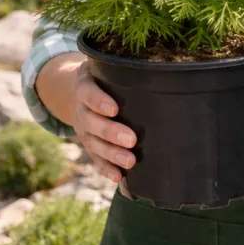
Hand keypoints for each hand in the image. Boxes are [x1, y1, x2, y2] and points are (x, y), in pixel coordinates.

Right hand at [70, 60, 136, 183]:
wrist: (80, 89)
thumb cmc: (105, 76)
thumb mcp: (108, 66)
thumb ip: (126, 68)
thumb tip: (162, 69)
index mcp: (84, 86)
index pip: (88, 93)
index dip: (98, 101)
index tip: (114, 109)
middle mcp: (80, 109)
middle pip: (91, 122)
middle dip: (110, 132)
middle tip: (131, 140)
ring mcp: (83, 129)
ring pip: (93, 144)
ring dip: (111, 154)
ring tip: (130, 162)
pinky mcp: (88, 143)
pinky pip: (95, 158)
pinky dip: (106, 168)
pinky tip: (118, 178)